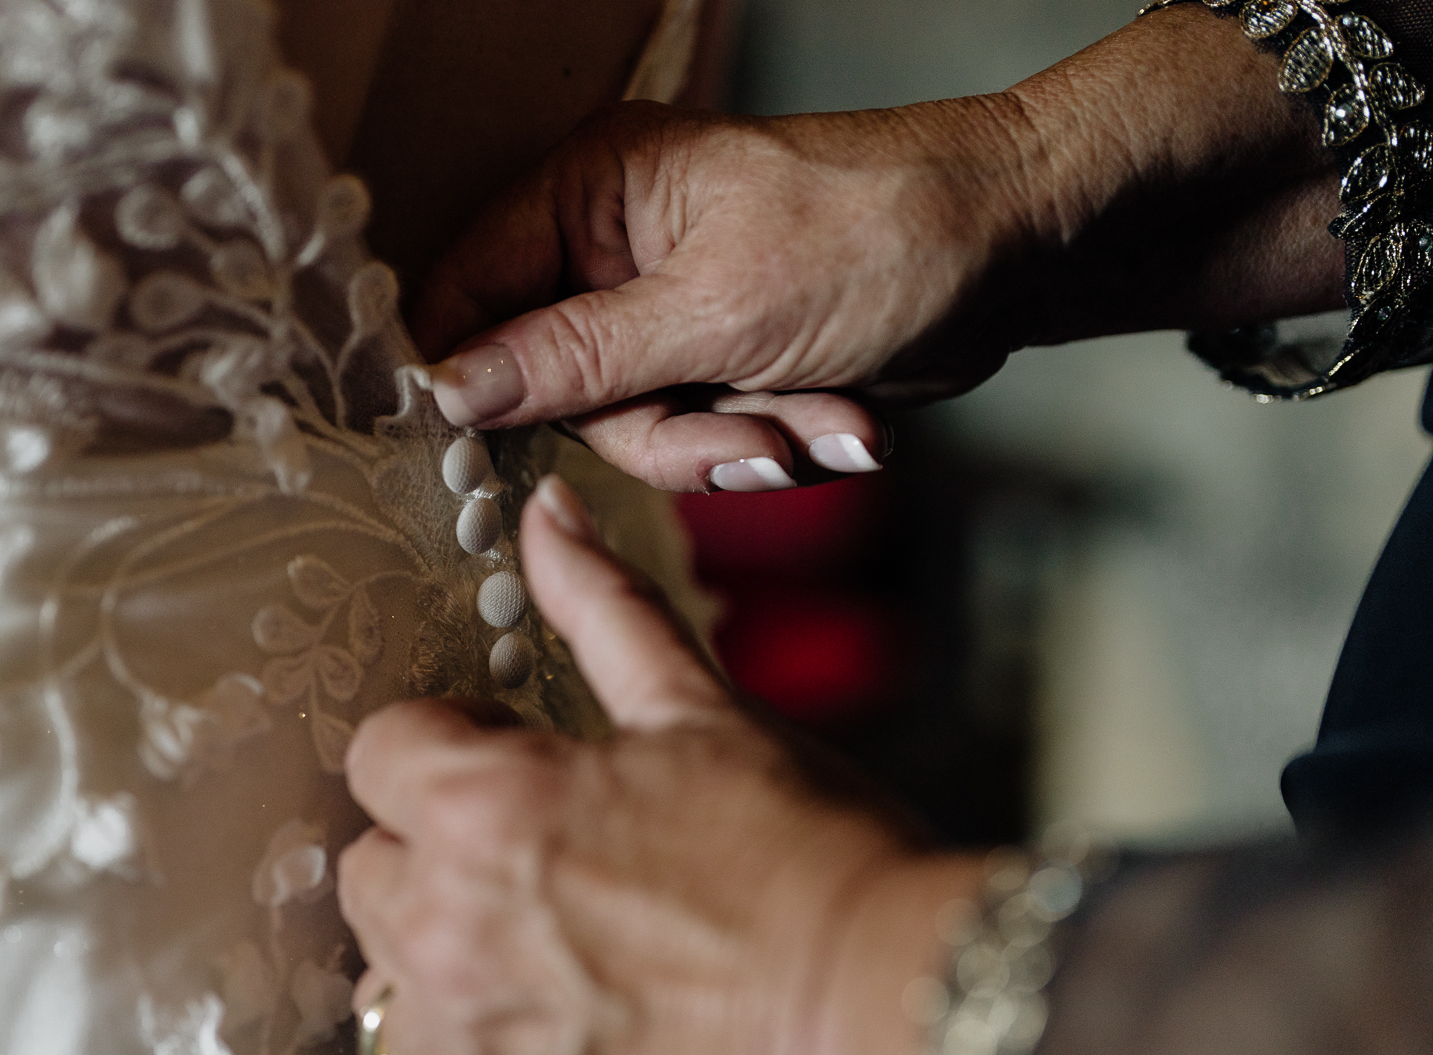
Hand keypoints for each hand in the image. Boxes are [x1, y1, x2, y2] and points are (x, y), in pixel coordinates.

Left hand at [337, 475, 983, 1054]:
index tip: (505, 769)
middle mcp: (446, 933)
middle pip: (369, 873)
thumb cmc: (811, 866)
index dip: (444, 751)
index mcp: (480, 809)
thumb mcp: (703, 717)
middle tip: (547, 868)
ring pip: (398, 985)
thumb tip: (550, 515)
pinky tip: (597, 1040)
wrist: (891, 1041)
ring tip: (575, 962)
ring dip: (456, 964)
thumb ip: (603, 611)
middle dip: (436, 857)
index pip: (377, 753)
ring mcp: (470, 1052)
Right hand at [408, 6, 1338, 492]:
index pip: (467, 289)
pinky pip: (696, 434)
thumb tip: (447, 389)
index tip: (471, 451)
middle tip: (747, 442)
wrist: (1018, 249)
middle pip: (554, 387)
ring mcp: (665, 307)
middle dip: (661, 431)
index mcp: (590, 191)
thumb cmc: (878, 237)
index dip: (464, 376)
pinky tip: (837, 422)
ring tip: (822, 425)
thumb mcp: (715, 311)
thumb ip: (572, 360)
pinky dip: (766, 440)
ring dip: (729, 444)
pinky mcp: (716, 357)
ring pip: (632, 427)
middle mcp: (611, 246)